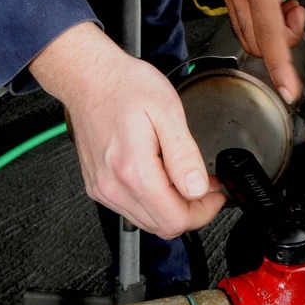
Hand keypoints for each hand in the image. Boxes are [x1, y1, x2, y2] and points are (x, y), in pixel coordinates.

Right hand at [30, 22, 224, 235]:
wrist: (89, 78)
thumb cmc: (125, 87)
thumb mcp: (167, 111)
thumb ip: (184, 154)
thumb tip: (197, 188)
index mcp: (134, 170)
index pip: (175, 219)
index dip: (203, 212)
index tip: (215, 193)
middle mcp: (113, 186)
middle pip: (162, 226)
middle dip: (191, 211)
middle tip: (204, 186)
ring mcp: (102, 189)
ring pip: (147, 221)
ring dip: (171, 208)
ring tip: (184, 179)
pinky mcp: (97, 186)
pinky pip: (130, 209)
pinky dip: (151, 202)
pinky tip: (161, 178)